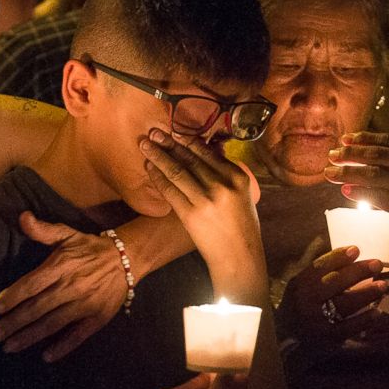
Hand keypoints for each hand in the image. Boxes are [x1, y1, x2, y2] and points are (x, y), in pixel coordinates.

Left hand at [0, 212, 125, 361]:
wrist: (127, 258)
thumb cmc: (90, 247)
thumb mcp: (67, 234)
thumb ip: (43, 230)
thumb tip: (22, 217)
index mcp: (61, 266)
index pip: (30, 285)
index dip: (10, 297)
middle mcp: (71, 287)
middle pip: (36, 308)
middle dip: (13, 323)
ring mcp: (85, 304)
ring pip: (52, 324)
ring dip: (29, 337)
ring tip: (9, 347)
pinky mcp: (98, 318)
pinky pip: (78, 335)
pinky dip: (63, 347)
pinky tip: (46, 357)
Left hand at [140, 129, 260, 269]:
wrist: (239, 257)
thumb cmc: (242, 226)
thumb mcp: (244, 194)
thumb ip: (227, 173)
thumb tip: (208, 151)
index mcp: (238, 176)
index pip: (208, 153)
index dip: (188, 140)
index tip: (175, 131)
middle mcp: (222, 185)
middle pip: (190, 158)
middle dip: (169, 143)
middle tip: (153, 132)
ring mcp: (206, 199)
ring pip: (177, 170)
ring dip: (158, 155)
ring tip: (145, 144)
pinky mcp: (191, 214)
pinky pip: (170, 190)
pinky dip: (158, 177)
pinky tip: (149, 167)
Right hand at [277, 245, 386, 343]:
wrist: (284, 339)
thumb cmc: (298, 307)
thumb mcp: (299, 287)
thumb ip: (318, 273)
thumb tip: (348, 255)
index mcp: (300, 285)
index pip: (319, 267)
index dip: (338, 257)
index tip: (356, 249)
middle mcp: (307, 301)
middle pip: (335, 282)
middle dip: (358, 271)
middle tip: (377, 264)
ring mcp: (317, 320)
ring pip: (345, 303)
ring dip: (367, 293)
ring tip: (382, 285)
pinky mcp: (327, 338)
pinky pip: (350, 326)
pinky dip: (365, 319)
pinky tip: (378, 313)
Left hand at [323, 104, 388, 246]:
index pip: (387, 140)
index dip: (363, 139)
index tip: (344, 139)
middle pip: (376, 155)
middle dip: (350, 154)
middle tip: (331, 155)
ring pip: (373, 175)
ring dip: (347, 173)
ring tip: (329, 173)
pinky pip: (377, 196)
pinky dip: (359, 192)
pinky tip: (345, 190)